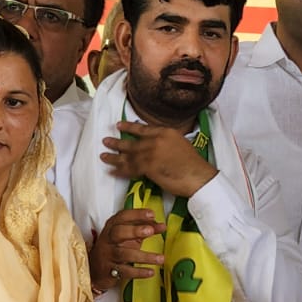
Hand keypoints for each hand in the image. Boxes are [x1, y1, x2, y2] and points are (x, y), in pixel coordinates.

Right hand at [89, 208, 165, 288]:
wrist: (94, 270)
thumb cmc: (115, 249)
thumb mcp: (128, 237)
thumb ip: (144, 229)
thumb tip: (162, 226)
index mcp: (112, 227)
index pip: (122, 217)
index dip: (137, 214)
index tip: (152, 214)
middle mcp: (108, 240)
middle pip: (118, 233)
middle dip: (134, 231)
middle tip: (150, 231)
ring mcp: (107, 256)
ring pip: (124, 254)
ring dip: (144, 256)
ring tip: (161, 258)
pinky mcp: (109, 271)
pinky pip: (125, 271)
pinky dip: (138, 272)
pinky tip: (151, 272)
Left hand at [101, 121, 217, 198]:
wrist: (198, 176)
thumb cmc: (193, 164)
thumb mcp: (180, 143)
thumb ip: (165, 141)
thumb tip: (153, 145)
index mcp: (165, 132)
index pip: (143, 128)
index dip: (129, 127)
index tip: (119, 125)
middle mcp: (156, 139)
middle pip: (132, 141)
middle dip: (117, 142)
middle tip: (106, 141)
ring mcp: (151, 153)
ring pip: (128, 155)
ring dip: (114, 157)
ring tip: (104, 156)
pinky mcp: (148, 167)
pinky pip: (130, 169)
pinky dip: (120, 171)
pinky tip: (112, 171)